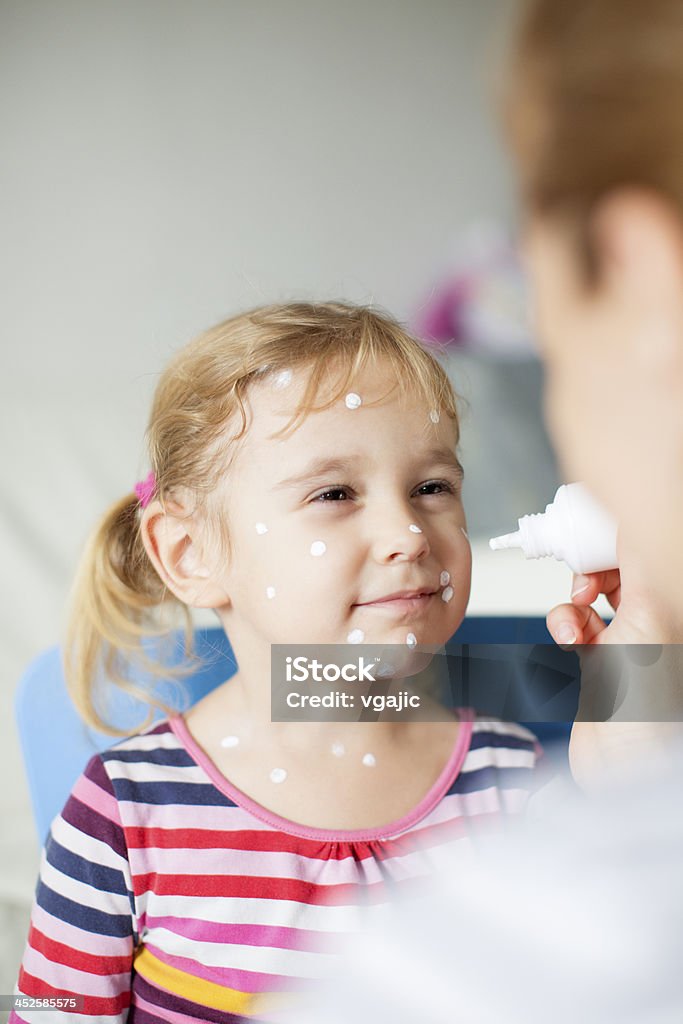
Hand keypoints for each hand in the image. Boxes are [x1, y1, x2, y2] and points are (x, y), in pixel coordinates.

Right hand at [545, 541, 682, 788]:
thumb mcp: (649, 612)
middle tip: (580, 571)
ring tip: (577, 614)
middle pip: (619, 567)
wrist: (623, 767)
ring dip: (574, 599)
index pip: (647, 552)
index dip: (618, 537)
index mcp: (674, 604)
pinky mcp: (599, 658)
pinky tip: (569, 639)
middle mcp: (657, 618)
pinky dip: (563, 624)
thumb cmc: (647, 707)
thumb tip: (630, 520)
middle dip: (593, 566)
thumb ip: (639, 561)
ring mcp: (628, 639)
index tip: (593, 528)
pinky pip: (573, 623)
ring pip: (592, 592)